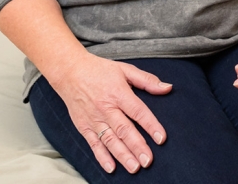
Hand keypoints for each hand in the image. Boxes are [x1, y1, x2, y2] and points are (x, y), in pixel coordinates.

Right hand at [49, 54, 171, 174]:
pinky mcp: (83, 126)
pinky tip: (111, 168)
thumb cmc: (100, 70)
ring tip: (134, 167)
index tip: (161, 138)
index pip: (138, 112)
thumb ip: (147, 80)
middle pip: (124, 130)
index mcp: (119, 93)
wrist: (70, 72)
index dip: (151, 126)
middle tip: (148, 161)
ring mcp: (94, 119)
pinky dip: (102, 157)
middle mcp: (106, 108)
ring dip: (122, 155)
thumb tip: (167, 87)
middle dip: (137, 147)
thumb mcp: (125, 69)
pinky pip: (93, 144)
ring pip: (110, 140)